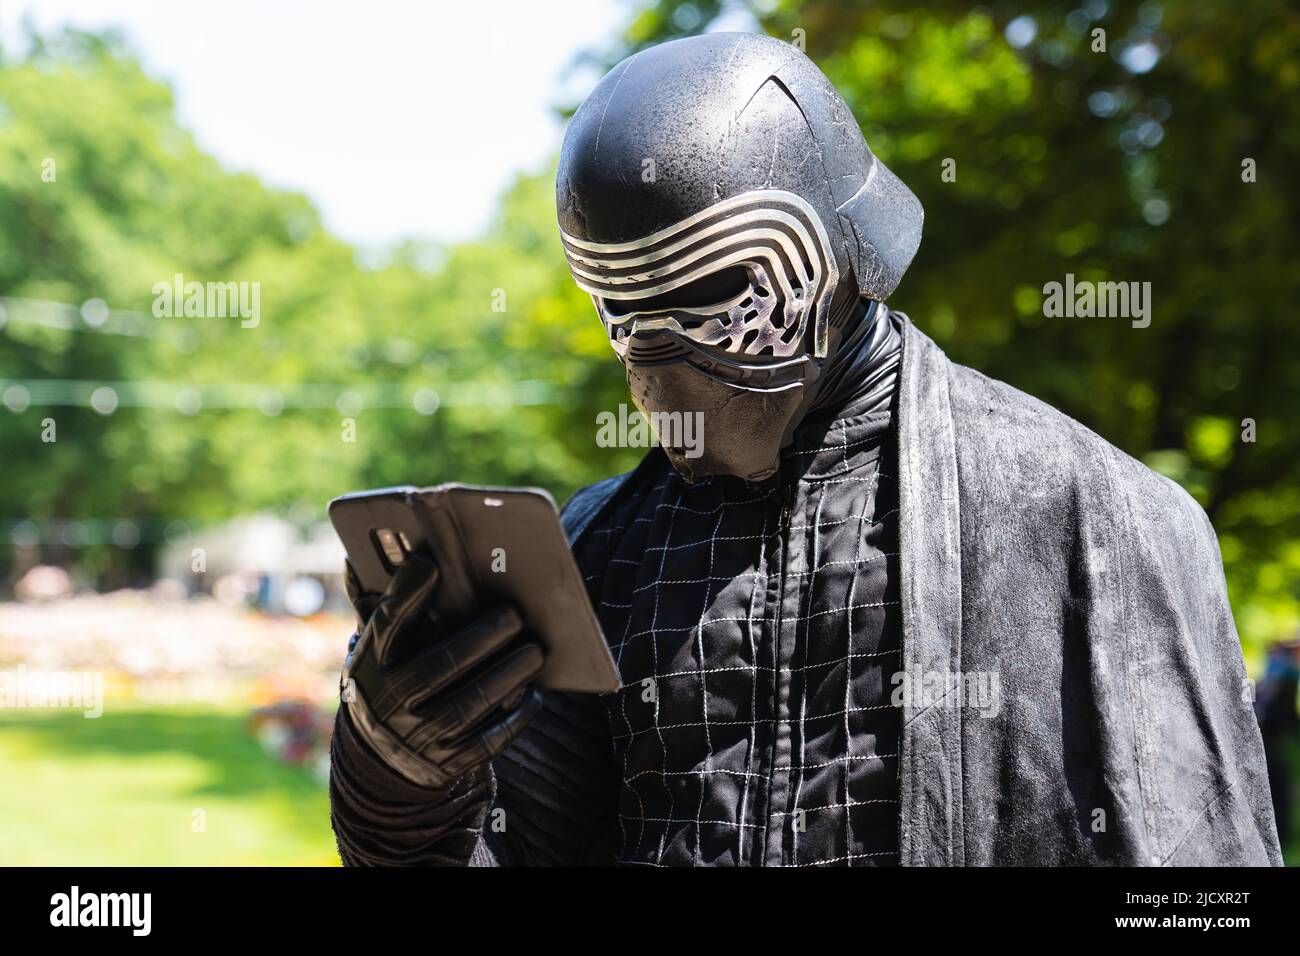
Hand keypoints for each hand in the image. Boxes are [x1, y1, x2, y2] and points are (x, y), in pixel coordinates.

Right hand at [339, 552, 544, 788]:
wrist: (378, 759)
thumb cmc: (393, 680)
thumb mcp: (380, 651)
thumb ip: (390, 609)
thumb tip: (392, 557)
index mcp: (371, 666)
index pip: (385, 626)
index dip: (405, 594)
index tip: (431, 564)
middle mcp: (388, 704)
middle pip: (437, 667)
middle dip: (480, 639)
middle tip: (514, 615)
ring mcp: (416, 740)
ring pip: (469, 705)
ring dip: (508, 675)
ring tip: (536, 651)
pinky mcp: (443, 766)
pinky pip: (487, 741)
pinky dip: (514, 716)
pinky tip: (533, 694)